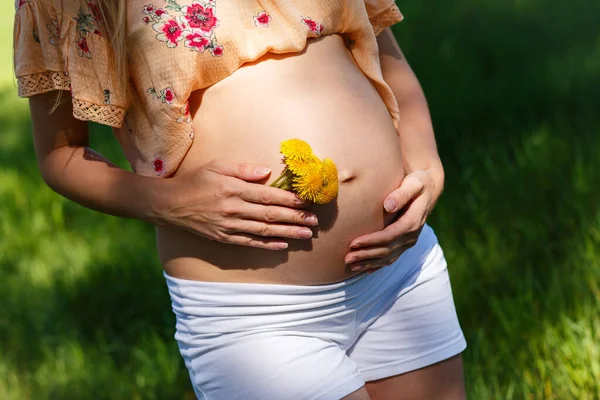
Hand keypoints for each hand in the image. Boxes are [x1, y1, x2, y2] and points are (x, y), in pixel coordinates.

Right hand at [149, 160, 318, 249]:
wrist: (168, 205)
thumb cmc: (194, 181)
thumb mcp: (216, 166)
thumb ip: (242, 169)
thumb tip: (267, 172)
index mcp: (234, 189)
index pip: (268, 196)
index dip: (289, 200)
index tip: (307, 202)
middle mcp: (233, 209)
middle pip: (270, 215)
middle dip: (295, 218)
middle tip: (315, 222)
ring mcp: (229, 226)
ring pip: (264, 230)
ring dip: (287, 233)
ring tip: (306, 235)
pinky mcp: (224, 237)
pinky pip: (249, 242)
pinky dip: (267, 244)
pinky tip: (282, 245)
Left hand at [345, 170, 440, 271]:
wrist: (427, 189)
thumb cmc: (417, 182)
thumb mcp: (414, 183)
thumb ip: (402, 193)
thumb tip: (388, 205)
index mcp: (414, 221)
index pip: (390, 235)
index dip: (372, 241)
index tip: (354, 242)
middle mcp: (412, 235)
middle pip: (387, 250)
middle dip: (366, 255)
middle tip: (346, 258)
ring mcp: (409, 241)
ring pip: (388, 257)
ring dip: (369, 262)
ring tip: (350, 264)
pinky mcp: (404, 243)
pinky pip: (391, 258)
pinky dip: (376, 265)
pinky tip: (363, 269)